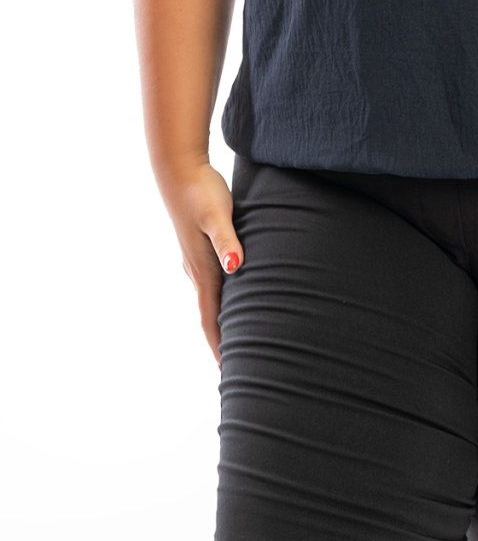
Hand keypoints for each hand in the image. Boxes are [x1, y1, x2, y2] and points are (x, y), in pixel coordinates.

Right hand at [157, 160, 245, 367]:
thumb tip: (235, 268)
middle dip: (219, 339)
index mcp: (203, 268)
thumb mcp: (218, 215)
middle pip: (209, 313)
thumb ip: (228, 241)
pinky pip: (210, 281)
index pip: (210, 317)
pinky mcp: (198, 245)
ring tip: (231, 336)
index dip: (219, 344)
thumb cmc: (202, 191)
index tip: (226, 371)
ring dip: (218, 319)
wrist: (179, 169)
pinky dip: (219, 297)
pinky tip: (228, 294)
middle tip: (234, 365)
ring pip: (209, 298)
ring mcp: (195, 258)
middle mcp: (197, 268)